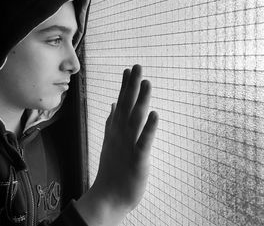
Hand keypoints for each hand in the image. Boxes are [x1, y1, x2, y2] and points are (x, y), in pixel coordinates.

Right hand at [76, 64, 158, 225]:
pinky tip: (154, 114)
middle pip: (127, 106)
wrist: (108, 197)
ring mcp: (128, 146)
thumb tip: (113, 104)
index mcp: (116, 131)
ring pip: (135, 119)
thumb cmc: (113, 170)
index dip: (126, 86)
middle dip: (132, 86)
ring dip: (141, 100)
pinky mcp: (138, 160)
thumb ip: (112, 122)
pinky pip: (144, 142)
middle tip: (137, 65)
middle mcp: (120, 135)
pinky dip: (149, 128)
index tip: (129, 69)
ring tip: (147, 82)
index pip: (121, 104)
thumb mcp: (111, 142)